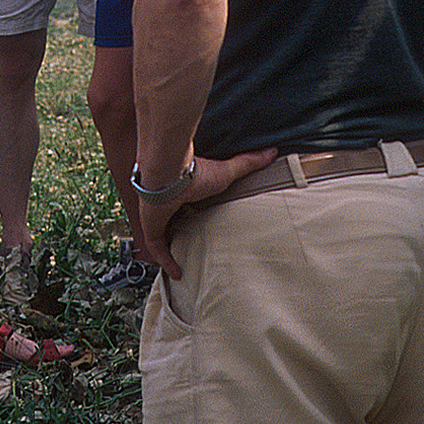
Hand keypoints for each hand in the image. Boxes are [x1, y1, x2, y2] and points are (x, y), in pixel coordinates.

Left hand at [137, 148, 278, 278]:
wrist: (167, 174)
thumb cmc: (194, 171)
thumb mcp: (226, 172)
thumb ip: (247, 163)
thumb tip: (272, 151)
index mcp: (185, 191)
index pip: (187, 203)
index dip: (191, 211)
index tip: (201, 219)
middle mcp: (169, 204)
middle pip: (173, 220)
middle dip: (179, 230)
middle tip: (193, 244)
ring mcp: (158, 216)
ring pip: (163, 234)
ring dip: (171, 246)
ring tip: (184, 260)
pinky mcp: (152, 228)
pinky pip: (157, 248)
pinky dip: (165, 260)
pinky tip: (177, 272)